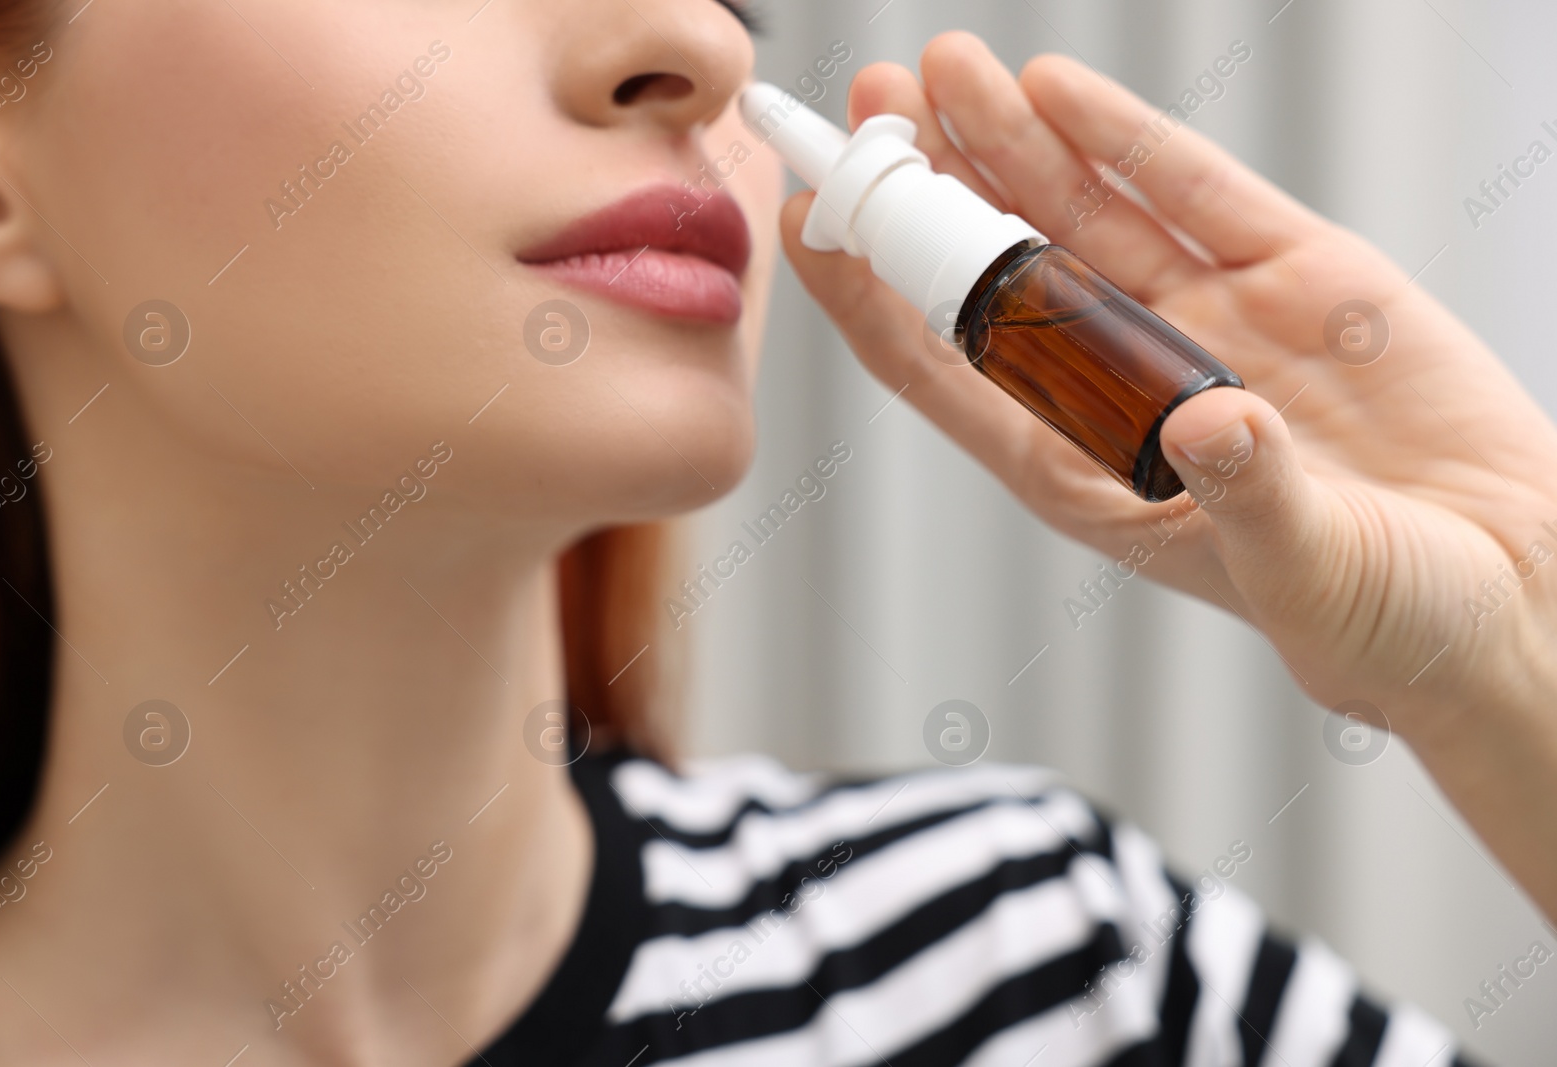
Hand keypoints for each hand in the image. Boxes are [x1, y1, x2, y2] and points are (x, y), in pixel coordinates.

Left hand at [780, 33, 1556, 916]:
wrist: (1515, 595)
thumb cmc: (1390, 619)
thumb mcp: (1309, 572)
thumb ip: (1254, 498)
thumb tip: (1210, 421)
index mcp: (1088, 465)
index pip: (944, 368)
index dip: (871, 296)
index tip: (809, 225)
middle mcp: (1126, 383)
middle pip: (996, 270)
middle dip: (930, 188)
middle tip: (871, 104)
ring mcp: (1207, 320)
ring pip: (1080, 213)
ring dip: (1007, 143)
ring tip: (940, 73)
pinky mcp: (1296, 273)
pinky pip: (1192, 192)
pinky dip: (1126, 140)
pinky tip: (1056, 93)